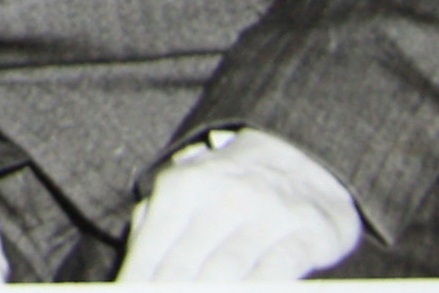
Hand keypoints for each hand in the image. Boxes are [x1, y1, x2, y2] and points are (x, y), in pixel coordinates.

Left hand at [116, 130, 359, 280]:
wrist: (305, 159)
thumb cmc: (229, 186)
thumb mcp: (184, 190)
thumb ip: (151, 225)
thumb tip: (129, 274)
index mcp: (182, 186)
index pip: (151, 252)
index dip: (136, 285)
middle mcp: (223, 197)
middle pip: (184, 268)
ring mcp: (268, 215)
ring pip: (226, 272)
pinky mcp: (309, 235)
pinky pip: (275, 273)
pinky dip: (255, 289)